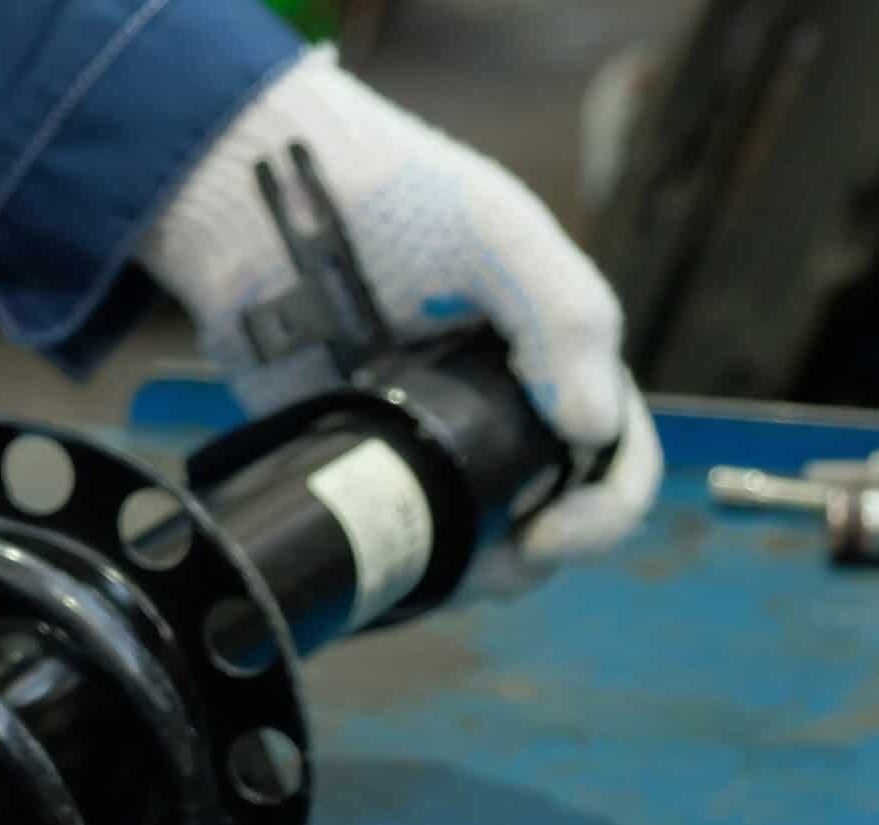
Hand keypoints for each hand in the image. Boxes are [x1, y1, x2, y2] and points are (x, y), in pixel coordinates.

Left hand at [138, 45, 660, 570]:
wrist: (263, 206)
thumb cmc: (393, 196)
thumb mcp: (494, 233)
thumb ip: (560, 313)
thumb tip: (593, 427)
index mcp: (557, 354)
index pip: (616, 452)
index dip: (604, 509)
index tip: (551, 534)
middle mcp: (505, 405)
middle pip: (553, 510)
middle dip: (537, 552)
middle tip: (493, 564)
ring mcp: (431, 438)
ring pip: (479, 535)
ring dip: (475, 571)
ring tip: (440, 573)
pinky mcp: (359, 459)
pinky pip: (400, 532)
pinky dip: (409, 561)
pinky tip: (392, 567)